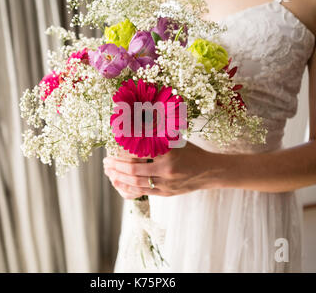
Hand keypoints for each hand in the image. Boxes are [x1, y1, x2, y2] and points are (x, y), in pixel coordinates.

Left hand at [103, 143, 221, 198]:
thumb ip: (157, 133)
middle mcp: (167, 169)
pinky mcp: (165, 193)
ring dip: (119, 177)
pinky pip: (142, 192)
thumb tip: (135, 121)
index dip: (123, 150)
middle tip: (106, 161)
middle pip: (134, 169)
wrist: (209, 171)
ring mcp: (166, 183)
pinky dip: (128, 188)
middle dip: (116, 165)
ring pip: (136, 182)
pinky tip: (118, 183)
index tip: (113, 147)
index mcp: (169, 152)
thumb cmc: (190, 151)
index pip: (140, 151)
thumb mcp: (176, 139)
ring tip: (109, 172)